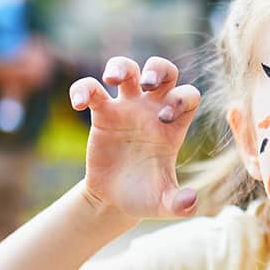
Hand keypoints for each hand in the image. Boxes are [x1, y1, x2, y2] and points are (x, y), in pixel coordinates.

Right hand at [69, 56, 200, 219]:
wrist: (114, 200)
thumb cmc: (144, 197)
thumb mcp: (163, 204)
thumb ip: (180, 204)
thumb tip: (191, 203)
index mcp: (173, 127)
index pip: (187, 96)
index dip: (180, 99)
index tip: (164, 118)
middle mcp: (152, 111)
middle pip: (163, 70)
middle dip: (157, 69)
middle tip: (147, 84)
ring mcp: (126, 109)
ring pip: (128, 69)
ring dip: (121, 66)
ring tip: (112, 79)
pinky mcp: (101, 113)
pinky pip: (91, 88)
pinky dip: (83, 89)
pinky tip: (79, 105)